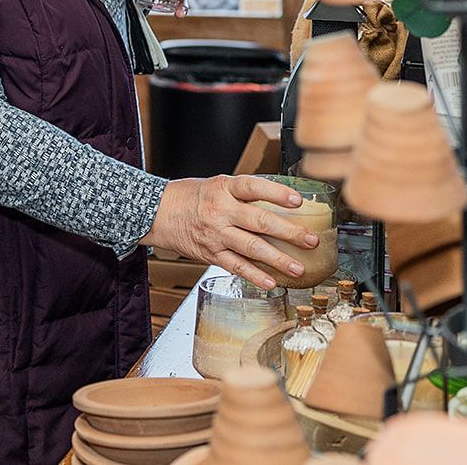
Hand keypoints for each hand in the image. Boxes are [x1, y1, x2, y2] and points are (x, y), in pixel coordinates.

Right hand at [141, 175, 317, 289]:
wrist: (155, 212)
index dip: (276, 194)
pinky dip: (254, 276)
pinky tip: (271, 282)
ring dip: (278, 260)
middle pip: (258, 222)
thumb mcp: (216, 184)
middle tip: (311, 240)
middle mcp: (219, 211)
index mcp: (222, 188)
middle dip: (288, 233)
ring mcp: (215, 234)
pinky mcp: (210, 253)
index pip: (252, 188)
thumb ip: (244, 193)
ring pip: (251, 248)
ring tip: (299, 268)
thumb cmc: (190, 196)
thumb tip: (281, 201)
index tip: (297, 201)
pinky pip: (236, 266)